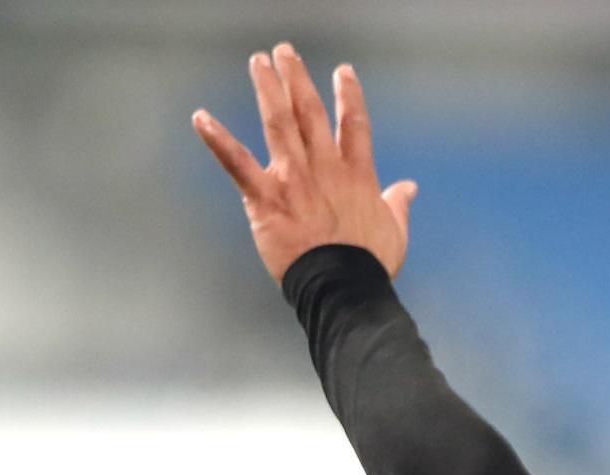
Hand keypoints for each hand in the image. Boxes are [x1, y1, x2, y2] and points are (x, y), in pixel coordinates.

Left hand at [192, 44, 417, 282]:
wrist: (342, 287)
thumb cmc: (369, 265)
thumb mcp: (395, 232)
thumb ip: (398, 204)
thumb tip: (408, 188)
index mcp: (357, 175)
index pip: (354, 124)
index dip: (348, 95)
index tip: (342, 71)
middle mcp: (324, 167)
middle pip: (310, 112)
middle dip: (297, 79)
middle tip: (285, 52)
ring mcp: (294, 179)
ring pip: (279, 123)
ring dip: (268, 89)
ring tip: (260, 63)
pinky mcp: (266, 198)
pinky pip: (237, 164)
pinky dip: (217, 140)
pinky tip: (200, 118)